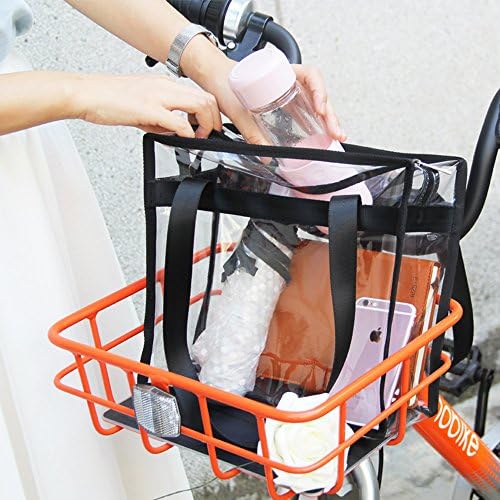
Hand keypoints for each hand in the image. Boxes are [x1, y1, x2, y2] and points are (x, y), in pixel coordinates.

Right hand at [72, 73, 221, 137]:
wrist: (86, 94)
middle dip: (215, 120)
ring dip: (205, 125)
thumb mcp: (143, 107)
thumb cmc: (109, 99)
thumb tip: (176, 131)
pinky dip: (188, 132)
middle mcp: (164, 87)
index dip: (211, 113)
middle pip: (206, 98)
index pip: (200, 94)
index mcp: (164, 85)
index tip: (210, 127)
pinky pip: (178, 121)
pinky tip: (186, 139)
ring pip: (199, 105)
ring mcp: (157, 96)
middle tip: (211, 134)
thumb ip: (162, 118)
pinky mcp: (148, 109)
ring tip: (200, 137)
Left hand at [189, 52, 345, 143]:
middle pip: (318, 94)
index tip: (319, 107)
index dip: (319, 91)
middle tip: (336, 132)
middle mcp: (290, 82)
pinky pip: (307, 113)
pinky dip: (318, 124)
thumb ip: (251, 133)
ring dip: (328, 120)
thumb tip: (265, 155)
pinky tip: (325, 136)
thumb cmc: (228, 83)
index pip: (311, 76)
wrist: (218, 80)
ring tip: (337, 136)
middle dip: (330, 114)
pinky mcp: (287, 107)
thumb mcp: (238, 109)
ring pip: (316, 104)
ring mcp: (290, 94)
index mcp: (282, 73)